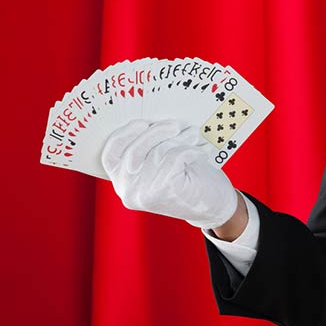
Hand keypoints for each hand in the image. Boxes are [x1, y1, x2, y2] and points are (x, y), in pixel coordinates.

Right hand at [100, 118, 238, 228]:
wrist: (215, 206)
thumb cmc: (188, 178)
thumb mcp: (163, 165)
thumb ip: (148, 150)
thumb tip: (150, 119)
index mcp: (123, 183)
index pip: (110, 155)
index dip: (124, 134)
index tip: (143, 122)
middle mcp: (128, 191)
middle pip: (134, 149)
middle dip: (158, 131)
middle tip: (177, 125)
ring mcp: (145, 193)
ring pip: (158, 151)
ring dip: (180, 139)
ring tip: (193, 136)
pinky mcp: (164, 190)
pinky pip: (174, 156)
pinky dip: (190, 149)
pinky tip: (200, 152)